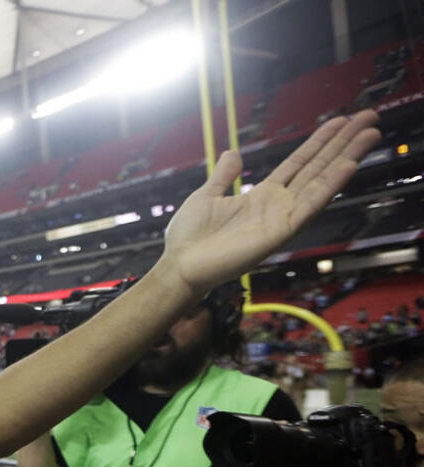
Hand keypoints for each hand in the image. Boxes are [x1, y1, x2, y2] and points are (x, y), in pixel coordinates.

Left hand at [162, 111, 379, 293]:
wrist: (179, 266)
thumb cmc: (190, 237)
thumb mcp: (207, 196)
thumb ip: (225, 176)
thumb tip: (233, 152)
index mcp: (262, 196)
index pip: (299, 163)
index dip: (320, 142)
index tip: (341, 121)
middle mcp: (277, 206)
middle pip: (318, 168)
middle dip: (344, 143)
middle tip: (369, 118)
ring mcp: (281, 219)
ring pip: (321, 183)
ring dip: (346, 158)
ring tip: (369, 134)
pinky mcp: (279, 234)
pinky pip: (308, 207)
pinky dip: (328, 187)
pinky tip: (347, 166)